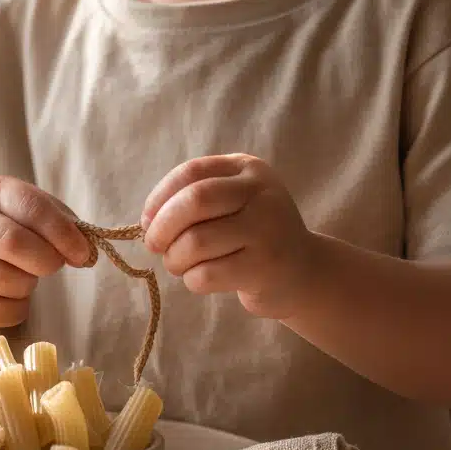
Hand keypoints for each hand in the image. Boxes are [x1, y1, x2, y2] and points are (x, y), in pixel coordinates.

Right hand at [0, 176, 91, 326]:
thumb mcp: (34, 218)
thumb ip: (64, 227)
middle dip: (43, 261)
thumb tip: (85, 253)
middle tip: (52, 268)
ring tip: (26, 281)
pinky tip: (14, 301)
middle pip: (11, 242)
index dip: (62, 234)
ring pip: (0, 279)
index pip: (33, 209)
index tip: (82, 255)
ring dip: (25, 287)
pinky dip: (12, 311)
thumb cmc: (9, 232)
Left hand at [140, 154, 319, 318]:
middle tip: (155, 246)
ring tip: (180, 265)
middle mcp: (261, 193)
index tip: (147, 221)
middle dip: (162, 228)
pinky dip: (192, 280)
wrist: (303, 271)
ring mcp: (267, 229)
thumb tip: (148, 221)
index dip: (159, 198)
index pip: (191, 173)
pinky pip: (207, 274)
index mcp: (247, 169)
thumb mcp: (232, 203)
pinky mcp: (265, 267)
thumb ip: (194, 200)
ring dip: (175, 259)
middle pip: (194, 201)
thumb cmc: (252, 235)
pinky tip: (201, 279)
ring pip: (196, 241)